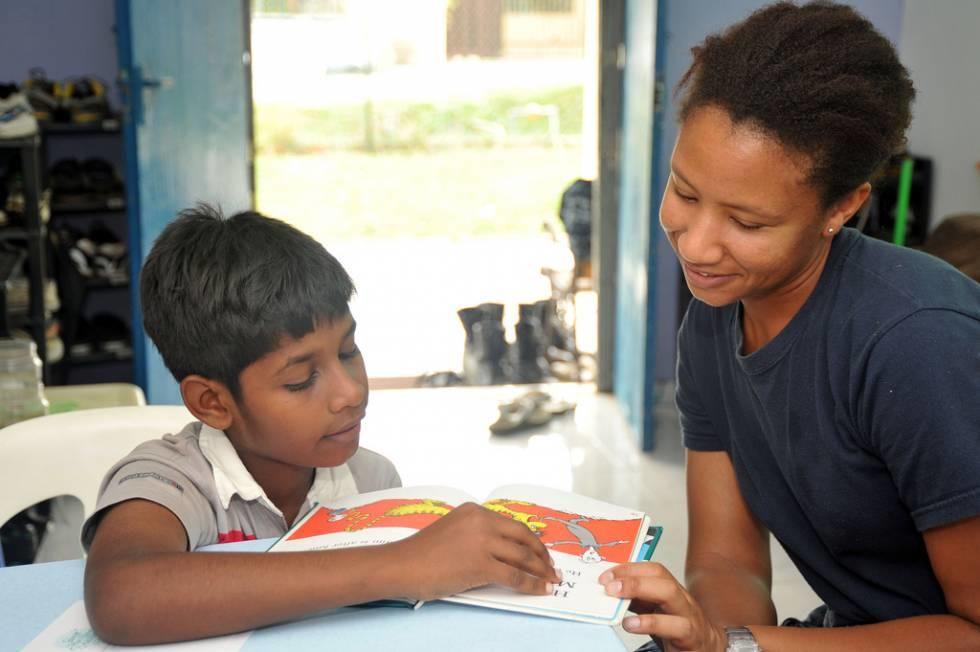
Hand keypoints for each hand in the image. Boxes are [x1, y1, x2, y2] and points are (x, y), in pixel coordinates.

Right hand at [392, 502, 560, 600]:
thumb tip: (502, 551)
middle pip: (524, 537)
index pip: (512, 524)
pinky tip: (541, 590)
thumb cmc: (421, 553)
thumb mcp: (453, 531)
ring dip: (541, 571)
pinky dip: (532, 585)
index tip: (541, 550)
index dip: (531, 540)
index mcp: (475, 511)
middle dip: (542, 554)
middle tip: (552, 566)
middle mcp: (482, 521)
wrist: (401, 565)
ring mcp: (482, 542)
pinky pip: (515, 576)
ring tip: (551, 580)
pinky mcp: (481, 564)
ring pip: (523, 557)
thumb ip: (476, 534)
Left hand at [600, 562, 726, 651]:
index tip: (606, 576)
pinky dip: (651, 623)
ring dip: (641, 592)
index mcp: (671, 591)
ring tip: (617, 598)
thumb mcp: (657, 611)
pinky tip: (631, 624)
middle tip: (608, 586)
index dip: (629, 568)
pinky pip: (676, 626)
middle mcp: (681, 599)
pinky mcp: (691, 637)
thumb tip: (610, 591)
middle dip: (633, 578)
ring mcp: (689, 616)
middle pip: (662, 578)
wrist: (709, 649)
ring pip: (671, 594)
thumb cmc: (678, 629)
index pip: (653, 570)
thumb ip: (637, 601)